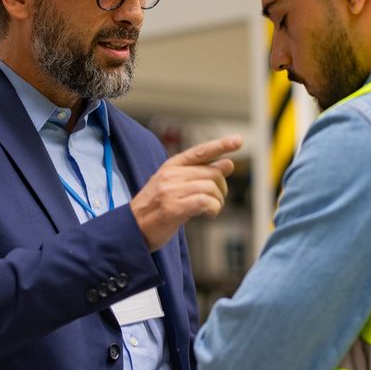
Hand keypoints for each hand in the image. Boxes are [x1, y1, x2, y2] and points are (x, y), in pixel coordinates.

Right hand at [130, 135, 241, 251]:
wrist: (131, 229)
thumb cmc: (155, 208)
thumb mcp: (174, 184)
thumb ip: (199, 174)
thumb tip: (228, 163)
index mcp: (171, 166)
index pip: (200, 151)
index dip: (221, 145)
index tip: (238, 140)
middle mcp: (171, 175)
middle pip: (211, 173)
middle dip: (222, 188)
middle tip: (218, 199)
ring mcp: (171, 191)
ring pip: (210, 188)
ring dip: (218, 201)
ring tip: (211, 209)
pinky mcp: (173, 208)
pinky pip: (204, 202)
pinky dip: (213, 208)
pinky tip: (209, 214)